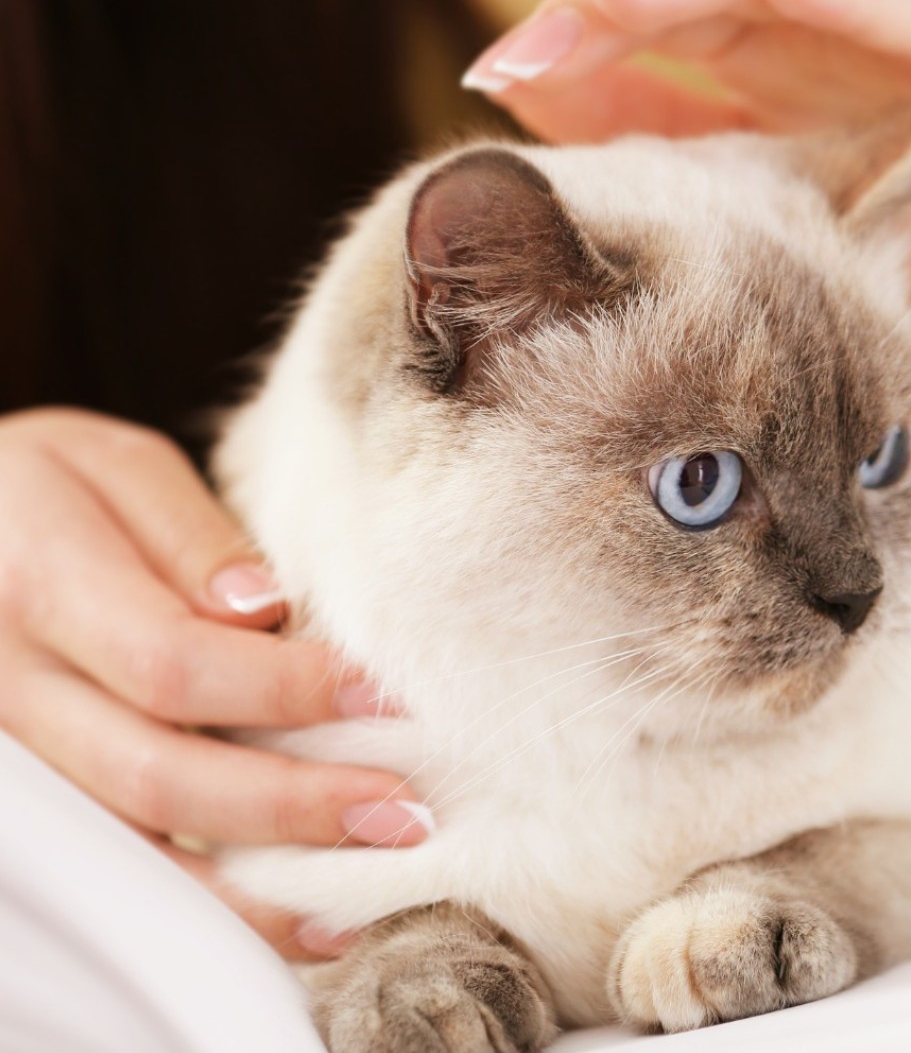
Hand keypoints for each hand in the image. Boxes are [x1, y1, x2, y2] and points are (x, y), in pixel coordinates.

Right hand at [0, 409, 429, 958]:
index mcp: (37, 587)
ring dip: (256, 883)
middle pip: (156, 774)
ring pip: (134, 844)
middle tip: (400, 810)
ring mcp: (20, 758)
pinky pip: (125, 864)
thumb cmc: (44, 488)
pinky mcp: (44, 796)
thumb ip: (187, 538)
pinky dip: (214, 901)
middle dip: (290, 803)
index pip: (171, 661)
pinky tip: (296, 914)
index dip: (283, 688)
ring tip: (358, 896)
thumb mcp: (112, 468)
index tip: (379, 696)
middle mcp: (13, 688)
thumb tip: (263, 610)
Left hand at [463, 0, 910, 319]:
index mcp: (786, 58)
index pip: (660, 29)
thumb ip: (718, 172)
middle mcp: (833, 21)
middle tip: (518, 58)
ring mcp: (904, 20)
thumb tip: (596, 164)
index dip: (575, 46)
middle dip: (600, 13)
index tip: (496, 85)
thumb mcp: (810, 207)